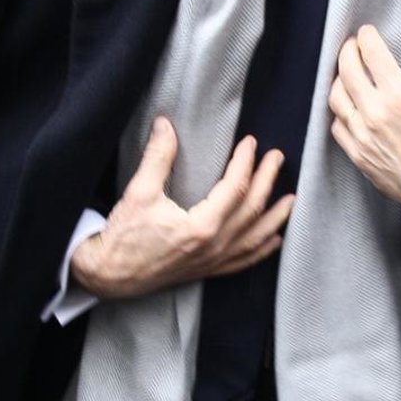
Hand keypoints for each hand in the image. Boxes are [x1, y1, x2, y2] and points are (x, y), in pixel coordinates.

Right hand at [70, 117, 293, 298]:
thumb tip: (165, 125)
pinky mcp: (207, 271)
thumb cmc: (123, 236)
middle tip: (277, 158)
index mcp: (201, 226)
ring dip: (275, 216)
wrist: (110, 275)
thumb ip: (157, 157)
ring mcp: (213, 261)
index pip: (236, 188)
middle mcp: (214, 246)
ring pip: (255, 238)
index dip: (246, 163)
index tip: (251, 143)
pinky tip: (274, 240)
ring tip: (291, 199)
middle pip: (252, 209)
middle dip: (268, 180)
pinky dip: (262, 250)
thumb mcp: (139, 193)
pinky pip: (243, 262)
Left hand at [328, 27, 400, 232]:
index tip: (367, 33)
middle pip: (347, 70)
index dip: (366, 37)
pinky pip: (336, 125)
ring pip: (335, 97)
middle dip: (348, 51)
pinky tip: (348, 105)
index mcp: (399, 96)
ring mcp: (361, 135)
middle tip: (353, 46)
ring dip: (338, 79)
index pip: (371, 53)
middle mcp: (374, 113)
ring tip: (347, 72)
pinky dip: (339, 110)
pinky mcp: (356, 154)